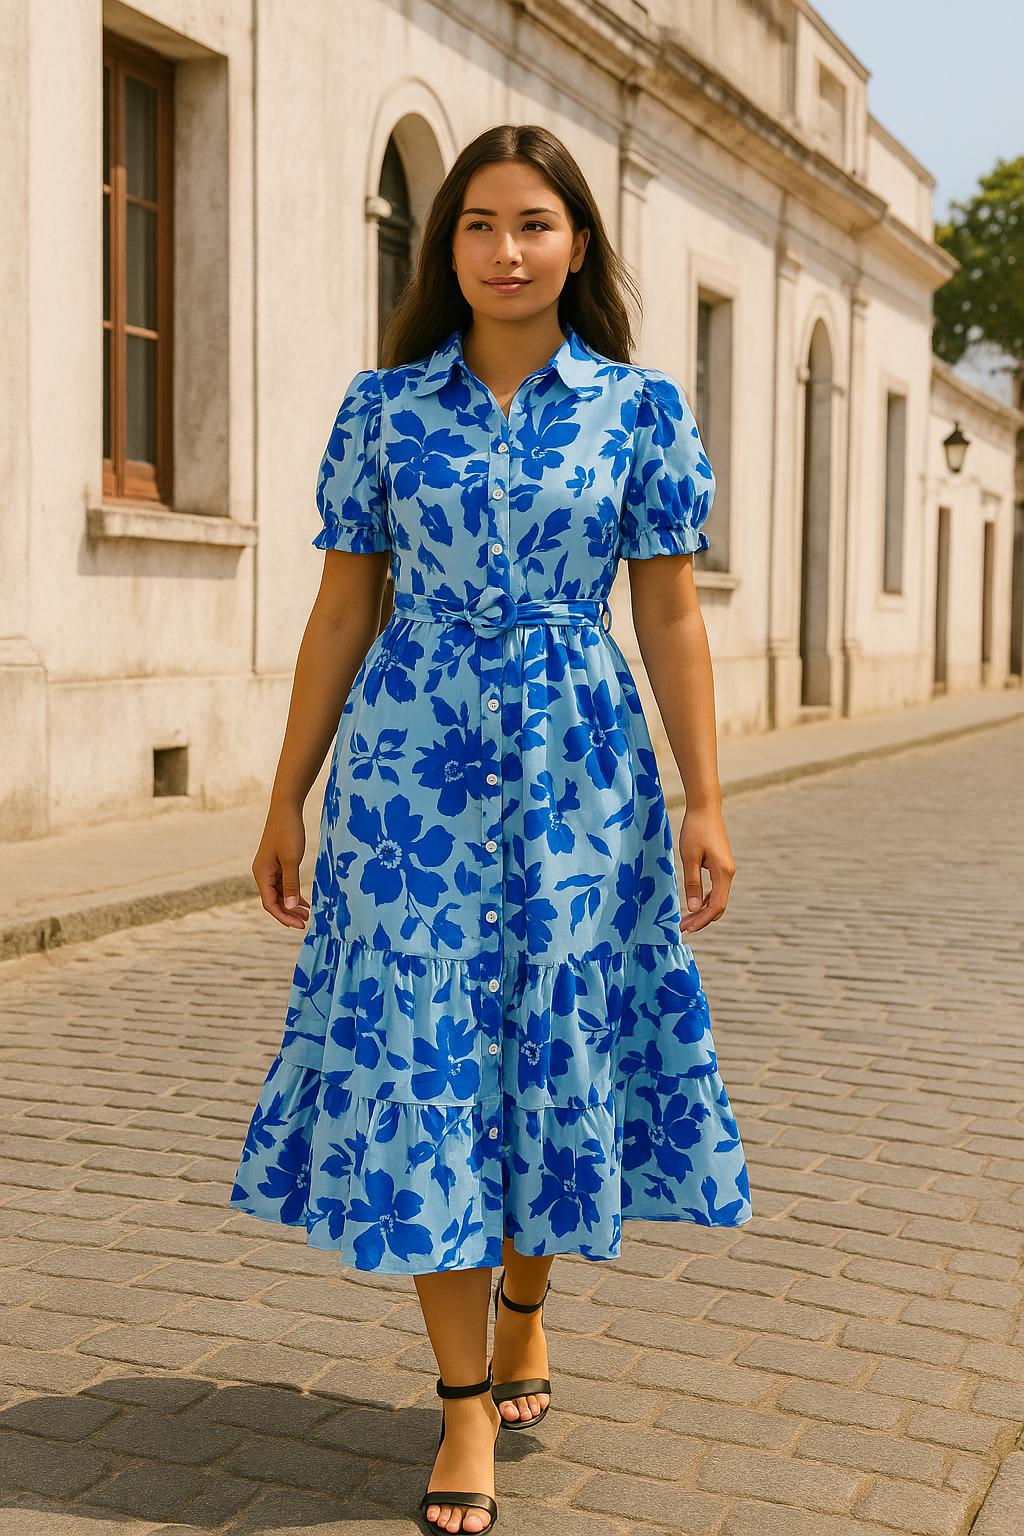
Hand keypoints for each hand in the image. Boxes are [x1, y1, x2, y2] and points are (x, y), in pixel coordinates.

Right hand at [253, 804, 309, 928]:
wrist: (286, 809)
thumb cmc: (288, 832)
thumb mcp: (292, 860)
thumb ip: (291, 884)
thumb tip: (290, 907)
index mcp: (262, 873)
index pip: (270, 903)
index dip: (284, 916)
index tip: (299, 925)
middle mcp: (262, 873)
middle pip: (274, 900)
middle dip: (289, 913)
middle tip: (306, 922)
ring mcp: (269, 868)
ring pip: (279, 893)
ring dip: (292, 904)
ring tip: (307, 914)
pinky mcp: (277, 863)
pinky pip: (283, 883)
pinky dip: (292, 892)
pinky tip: (304, 900)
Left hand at [678, 805, 734, 935]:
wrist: (705, 809)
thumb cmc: (695, 830)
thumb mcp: (689, 857)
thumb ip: (692, 883)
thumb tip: (694, 909)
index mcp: (723, 873)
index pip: (716, 906)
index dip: (702, 921)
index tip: (686, 929)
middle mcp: (728, 874)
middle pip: (718, 906)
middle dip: (701, 920)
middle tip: (682, 929)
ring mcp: (726, 870)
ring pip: (717, 899)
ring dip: (702, 911)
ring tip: (685, 920)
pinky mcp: (721, 866)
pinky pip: (716, 889)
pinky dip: (705, 900)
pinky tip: (693, 904)